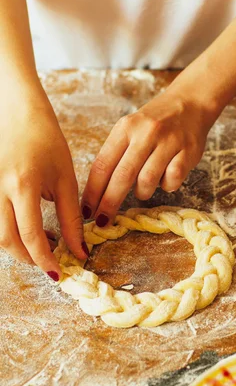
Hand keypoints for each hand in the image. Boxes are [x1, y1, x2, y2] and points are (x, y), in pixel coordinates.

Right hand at [0, 89, 86, 278]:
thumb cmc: (45, 141)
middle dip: (29, 258)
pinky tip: (26, 225)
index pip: (30, 236)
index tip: (58, 272)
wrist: (18, 113)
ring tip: (42, 239)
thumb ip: (71, 217)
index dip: (44, 259)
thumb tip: (78, 250)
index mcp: (21, 185)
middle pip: (6, 241)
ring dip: (18, 246)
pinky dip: (8, 231)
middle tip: (50, 260)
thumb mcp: (65, 179)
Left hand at [81, 88, 215, 225]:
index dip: (93, 191)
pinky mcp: (188, 152)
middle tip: (103, 221)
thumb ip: (117, 155)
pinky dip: (166, 185)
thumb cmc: (154, 123)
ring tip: (143, 189)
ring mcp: (168, 142)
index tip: (87, 210)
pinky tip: (166, 176)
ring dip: (142, 193)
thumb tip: (99, 192)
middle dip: (109, 203)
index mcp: (125, 128)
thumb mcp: (130, 129)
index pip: (102, 164)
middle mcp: (146, 133)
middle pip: (122, 176)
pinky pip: (172, 181)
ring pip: (147, 181)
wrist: (190, 103)